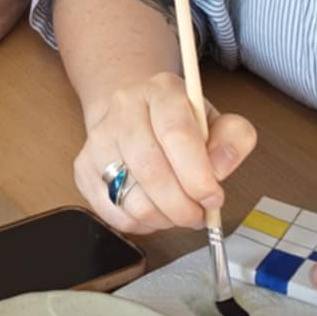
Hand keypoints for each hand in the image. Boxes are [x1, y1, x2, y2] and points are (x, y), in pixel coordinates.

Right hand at [76, 73, 256, 233]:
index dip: (197, 175)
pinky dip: (141, 223)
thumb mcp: (215, 121)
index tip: (213, 199)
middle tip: (197, 216)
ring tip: (177, 212)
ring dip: (163, 218)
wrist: (133, 112)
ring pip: (131, 197)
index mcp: (162, 91)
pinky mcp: (83, 167)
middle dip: (181, 205)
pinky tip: (154, 212)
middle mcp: (124, 109)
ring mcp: (99, 138)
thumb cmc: (179, 123)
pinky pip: (113, 213)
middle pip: (151, 169)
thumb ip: (233, 138)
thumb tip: (221, 168)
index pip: (176, 135)